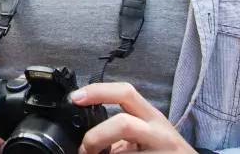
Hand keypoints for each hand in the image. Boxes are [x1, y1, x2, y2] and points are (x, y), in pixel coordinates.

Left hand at [72, 83, 194, 153]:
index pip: (126, 93)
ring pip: (125, 153)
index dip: (98, 91)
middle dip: (96, 137)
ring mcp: (161, 153)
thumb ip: (119, 130)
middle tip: (85, 149)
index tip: (76, 97)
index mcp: (151, 117)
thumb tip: (84, 136)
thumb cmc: (163, 150)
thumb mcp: (146, 134)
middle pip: (123, 123)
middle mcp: (159, 133)